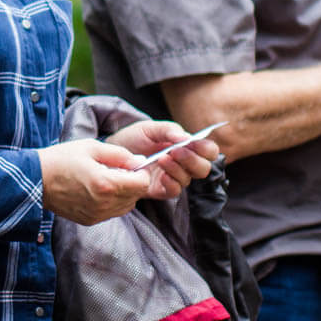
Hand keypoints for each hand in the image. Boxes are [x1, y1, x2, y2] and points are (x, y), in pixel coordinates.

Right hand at [37, 139, 152, 224]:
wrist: (35, 180)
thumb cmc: (61, 160)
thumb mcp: (91, 147)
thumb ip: (119, 154)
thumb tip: (138, 161)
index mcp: (106, 184)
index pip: (142, 184)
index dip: (141, 172)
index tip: (131, 165)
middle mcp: (104, 203)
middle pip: (136, 196)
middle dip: (133, 182)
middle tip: (117, 170)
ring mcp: (97, 215)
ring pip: (127, 206)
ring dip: (124, 193)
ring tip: (107, 180)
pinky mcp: (90, 220)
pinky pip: (112, 213)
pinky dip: (112, 202)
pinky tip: (97, 190)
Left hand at [104, 120, 220, 198]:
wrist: (112, 152)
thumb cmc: (134, 138)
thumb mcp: (149, 129)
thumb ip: (169, 130)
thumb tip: (187, 138)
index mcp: (186, 147)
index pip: (209, 151)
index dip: (206, 149)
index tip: (194, 143)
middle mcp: (183, 164)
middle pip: (203, 169)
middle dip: (192, 160)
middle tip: (175, 151)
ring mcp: (172, 178)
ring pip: (189, 180)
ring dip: (178, 169)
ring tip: (162, 159)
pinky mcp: (160, 190)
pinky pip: (174, 191)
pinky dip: (171, 184)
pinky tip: (162, 176)